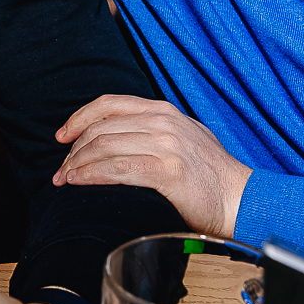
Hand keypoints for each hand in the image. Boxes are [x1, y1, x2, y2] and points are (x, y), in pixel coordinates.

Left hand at [53, 95, 248, 236]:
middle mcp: (164, 122)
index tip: (62, 136)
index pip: (110, 104)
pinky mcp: (167, 170)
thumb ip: (154, 131)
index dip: (79, 118)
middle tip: (61, 170)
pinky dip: (92, 175)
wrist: (242, 199)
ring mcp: (166, 144)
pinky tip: (80, 182)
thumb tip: (117, 137)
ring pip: (105, 147)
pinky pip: (117, 168)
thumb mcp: (184, 138)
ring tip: (65, 179)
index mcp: (164, 111)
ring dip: (77, 164)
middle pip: (101, 127)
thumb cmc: (211, 177)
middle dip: (74, 150)